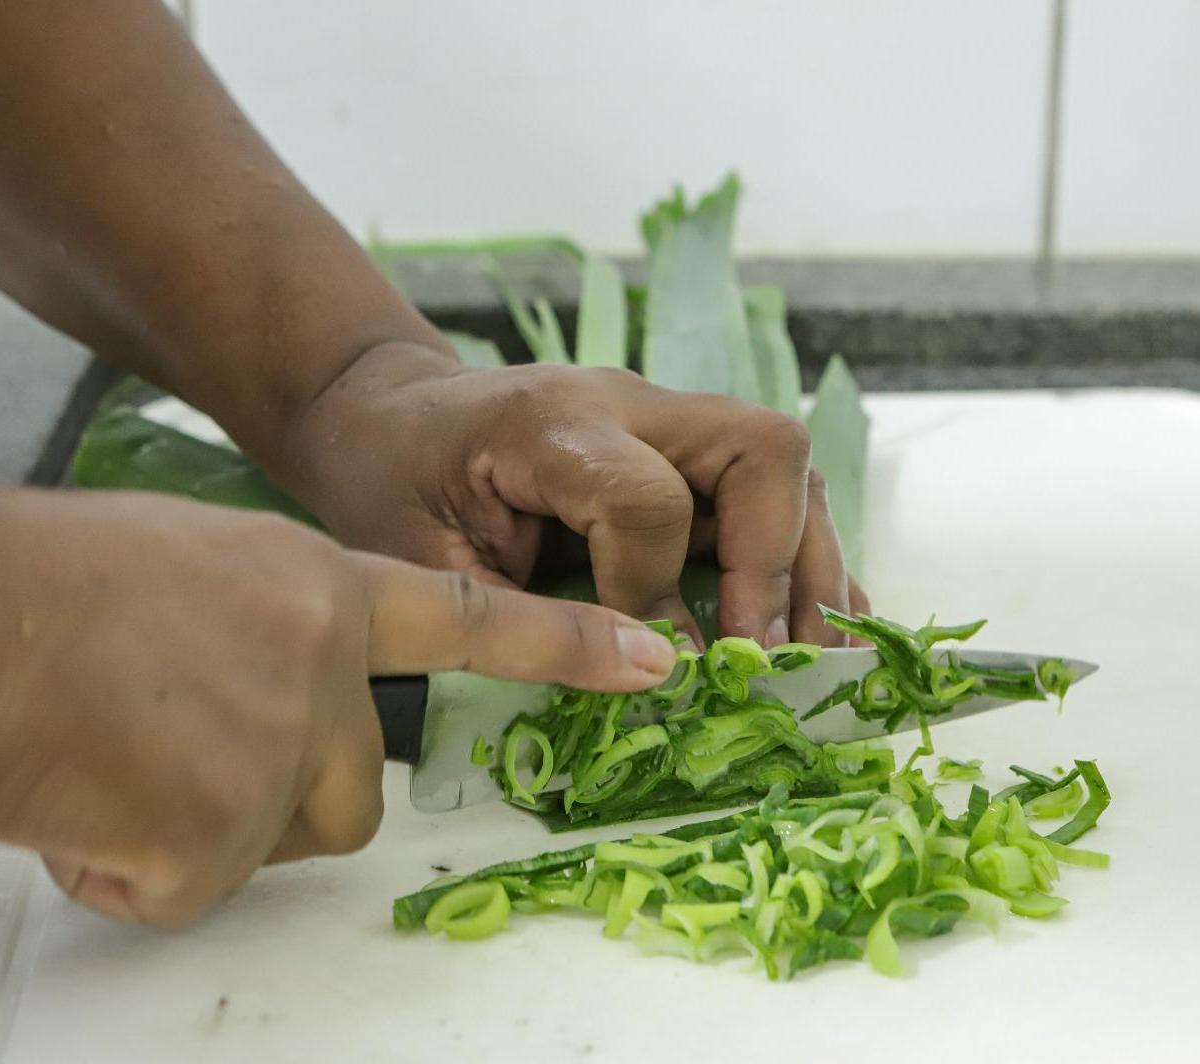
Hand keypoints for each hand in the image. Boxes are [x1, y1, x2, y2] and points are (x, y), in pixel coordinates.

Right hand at [0, 485, 674, 926]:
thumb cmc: (47, 587)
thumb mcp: (192, 572)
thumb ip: (262, 629)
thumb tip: (260, 699)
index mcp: (316, 586)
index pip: (473, 618)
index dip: (566, 645)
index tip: (654, 663)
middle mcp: (322, 660)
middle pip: (354, 787)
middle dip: (274, 796)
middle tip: (169, 750)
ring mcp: (281, 743)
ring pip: (277, 837)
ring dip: (199, 827)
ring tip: (113, 762)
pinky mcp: (223, 830)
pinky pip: (188, 883)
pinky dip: (130, 864)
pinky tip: (80, 795)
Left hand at [283, 343, 869, 648]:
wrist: (388, 410)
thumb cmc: (392, 484)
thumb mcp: (428, 563)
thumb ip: (529, 617)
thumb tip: (652, 674)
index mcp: (552, 424)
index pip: (648, 499)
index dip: (658, 593)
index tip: (656, 665)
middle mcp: (628, 402)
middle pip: (762, 451)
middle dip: (779, 563)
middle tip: (764, 658)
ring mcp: (662, 416)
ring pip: (782, 465)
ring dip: (809, 563)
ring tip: (811, 657)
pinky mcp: (677, 443)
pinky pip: (764, 487)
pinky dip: (795, 554)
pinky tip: (816, 620)